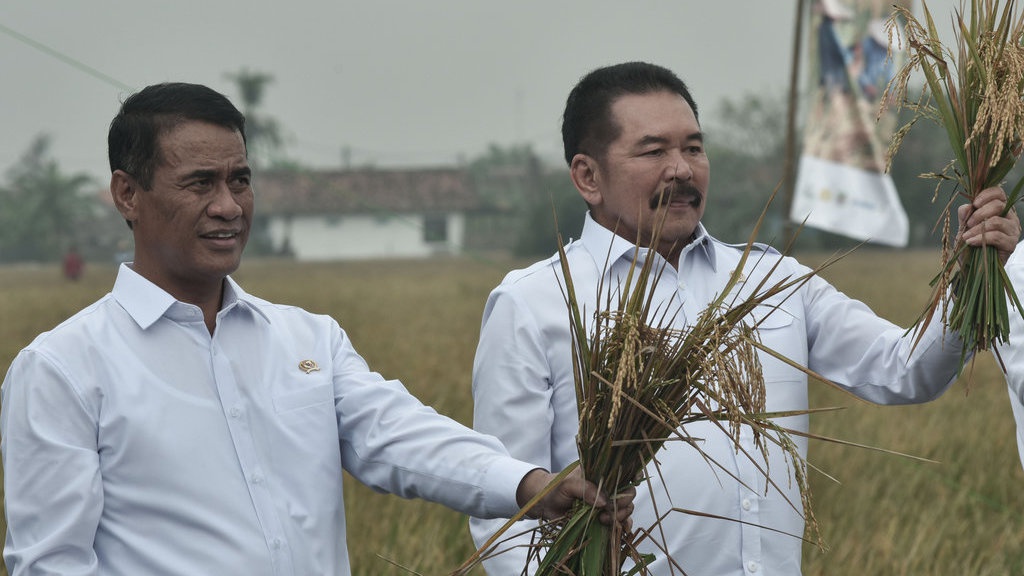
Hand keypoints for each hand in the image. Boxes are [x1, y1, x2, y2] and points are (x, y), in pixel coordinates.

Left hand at [516, 467, 634, 529]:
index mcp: (601, 473)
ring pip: (627, 508)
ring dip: (621, 516)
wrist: (545, 504)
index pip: (624, 471)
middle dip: (623, 504)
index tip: (630, 486)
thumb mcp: (568, 484)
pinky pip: (620, 521)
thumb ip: (585, 489)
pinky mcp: (604, 517)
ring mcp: (606, 503)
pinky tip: (621, 530)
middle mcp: (608, 487)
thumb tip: (605, 502)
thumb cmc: (555, 488)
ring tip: (604, 520)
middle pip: (628, 493)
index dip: (633, 476)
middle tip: (607, 512)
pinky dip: (623, 525)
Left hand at [958, 186, 1020, 264]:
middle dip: (979, 213)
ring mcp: (1012, 231)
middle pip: (998, 205)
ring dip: (977, 228)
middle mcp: (1009, 217)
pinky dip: (980, 238)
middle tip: (968, 224)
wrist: (971, 265)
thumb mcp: (964, 226)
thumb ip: (965, 214)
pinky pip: (996, 236)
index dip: (986, 195)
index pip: (999, 193)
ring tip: (966, 236)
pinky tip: (970, 242)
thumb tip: (968, 205)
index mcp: (1000, 209)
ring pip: (996, 221)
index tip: (974, 203)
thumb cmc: (969, 243)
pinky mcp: (1011, 244)